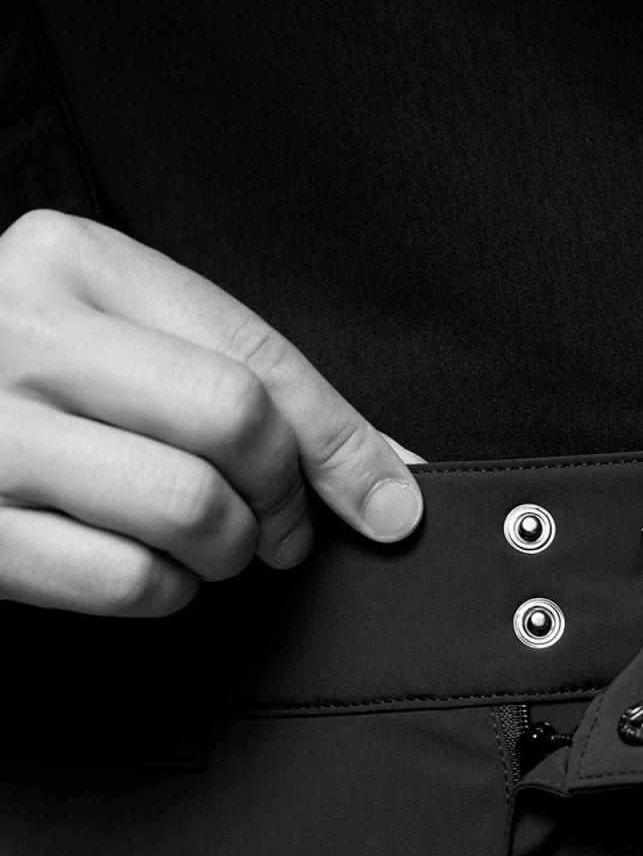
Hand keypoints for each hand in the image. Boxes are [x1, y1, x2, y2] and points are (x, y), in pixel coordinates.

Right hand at [0, 209, 422, 616]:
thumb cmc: (31, 376)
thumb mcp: (125, 338)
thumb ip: (247, 385)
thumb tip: (389, 474)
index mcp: (75, 262)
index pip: (255, 358)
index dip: (342, 441)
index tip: (392, 502)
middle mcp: (19, 332)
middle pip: (233, 423)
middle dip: (287, 497)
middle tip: (283, 529)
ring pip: (187, 508)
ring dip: (230, 550)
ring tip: (213, 545)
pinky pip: (124, 581)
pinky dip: (168, 592)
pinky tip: (154, 571)